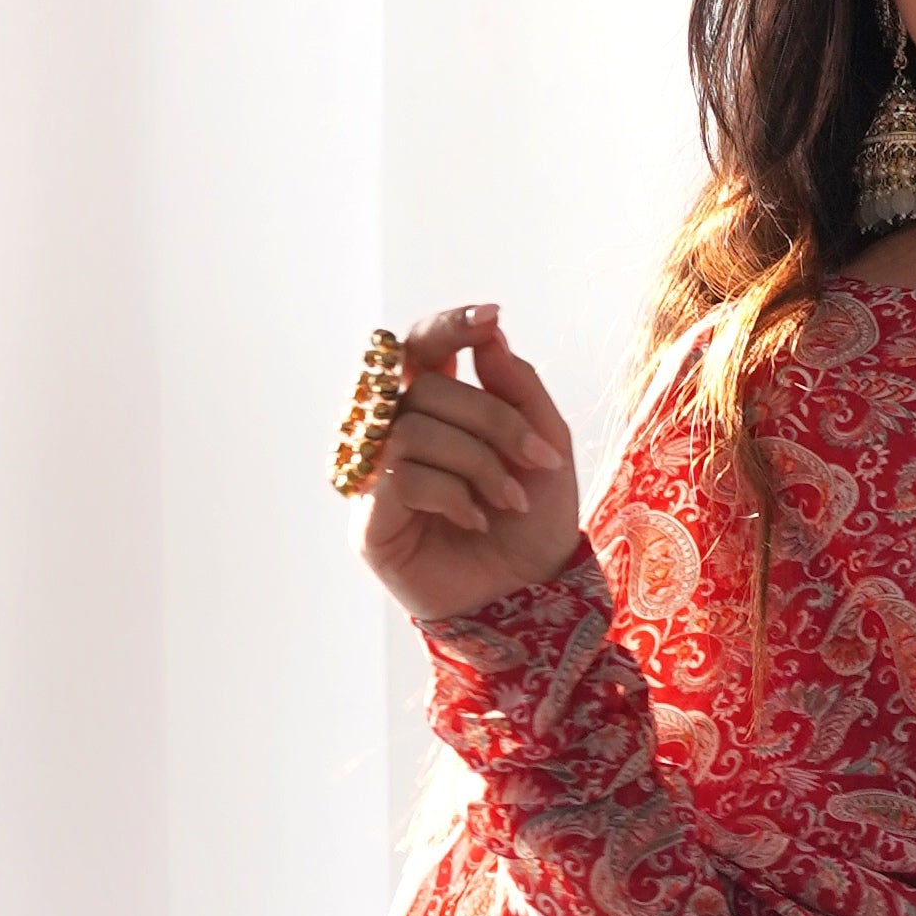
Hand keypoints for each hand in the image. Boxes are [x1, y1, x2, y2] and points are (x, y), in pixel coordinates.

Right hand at [354, 301, 581, 625]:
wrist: (532, 597)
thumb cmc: (535, 523)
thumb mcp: (546, 445)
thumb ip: (519, 386)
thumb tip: (488, 334)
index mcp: (435, 409)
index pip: (422, 347)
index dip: (448, 327)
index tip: (490, 318)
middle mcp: (396, 435)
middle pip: (422, 386)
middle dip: (491, 418)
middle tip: (537, 460)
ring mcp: (376, 478)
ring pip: (410, 428)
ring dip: (476, 461)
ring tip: (509, 500)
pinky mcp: (368, 522)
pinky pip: (398, 476)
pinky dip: (449, 493)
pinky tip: (475, 521)